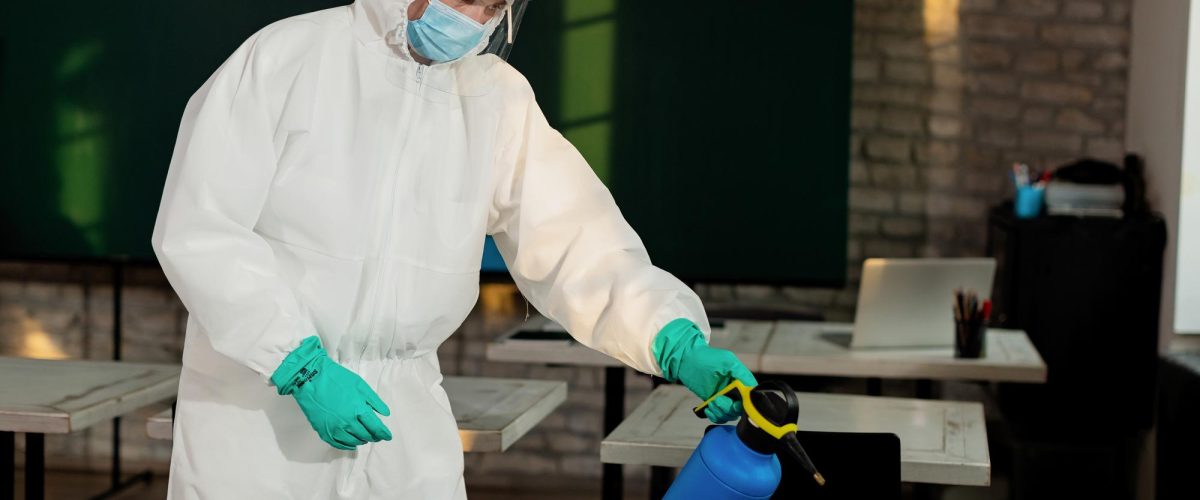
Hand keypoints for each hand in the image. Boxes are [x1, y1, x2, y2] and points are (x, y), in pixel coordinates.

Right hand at [272, 336, 392, 449]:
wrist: (310, 378)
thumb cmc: (337, 379)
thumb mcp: (360, 385)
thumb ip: (374, 401)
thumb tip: (385, 414)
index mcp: (358, 409)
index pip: (376, 427)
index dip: (384, 434)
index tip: (388, 436)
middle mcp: (348, 422)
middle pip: (366, 435)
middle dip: (374, 437)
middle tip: (378, 436)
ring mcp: (335, 428)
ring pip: (354, 441)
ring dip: (362, 440)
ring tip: (365, 437)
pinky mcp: (324, 431)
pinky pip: (339, 444)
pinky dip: (348, 445)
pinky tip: (351, 443)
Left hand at [654, 319, 758, 422]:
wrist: (686, 361)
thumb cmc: (707, 358)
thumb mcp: (727, 362)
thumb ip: (741, 374)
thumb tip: (751, 388)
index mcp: (741, 379)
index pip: (751, 396)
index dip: (746, 403)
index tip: (735, 403)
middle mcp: (735, 390)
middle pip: (740, 408)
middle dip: (729, 408)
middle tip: (716, 400)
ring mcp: (725, 398)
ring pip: (730, 414)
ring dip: (720, 412)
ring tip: (711, 403)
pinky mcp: (714, 403)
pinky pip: (719, 417)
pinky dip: (714, 416)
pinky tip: (707, 408)